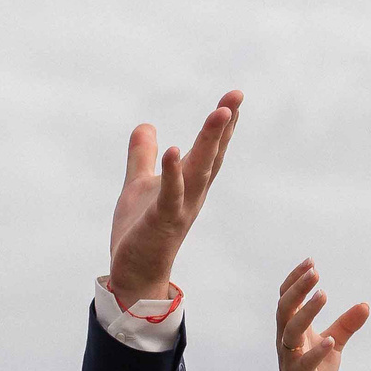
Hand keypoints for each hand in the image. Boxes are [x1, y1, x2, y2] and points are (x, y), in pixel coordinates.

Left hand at [105, 90, 239, 302]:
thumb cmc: (141, 230)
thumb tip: (145, 125)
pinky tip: (174, 150)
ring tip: (218, 113)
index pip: (209, 149)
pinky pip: (170, 194)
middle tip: (236, 97)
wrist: (134, 273)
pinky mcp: (162, 221)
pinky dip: (173, 173)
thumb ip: (143, 155)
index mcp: (190, 184)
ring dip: (209, 142)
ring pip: (199, 170)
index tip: (234, 97)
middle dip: (223, 126)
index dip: (223, 125)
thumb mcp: (139, 184)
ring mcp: (180, 207)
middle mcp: (193, 194)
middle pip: (212, 155)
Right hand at [270, 260, 368, 370]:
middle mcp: (287, 341)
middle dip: (297, 289)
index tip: (311, 262)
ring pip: (290, 332)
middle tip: (314, 271)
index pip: (287, 299)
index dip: (295, 280)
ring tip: (323, 294)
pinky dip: (316, 351)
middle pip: (284, 309)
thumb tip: (366, 304)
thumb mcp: (333, 344)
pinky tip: (331, 340)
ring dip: (306, 312)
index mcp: (292, 330)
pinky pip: (304, 363)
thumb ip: (346, 324)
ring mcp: (291, 360)